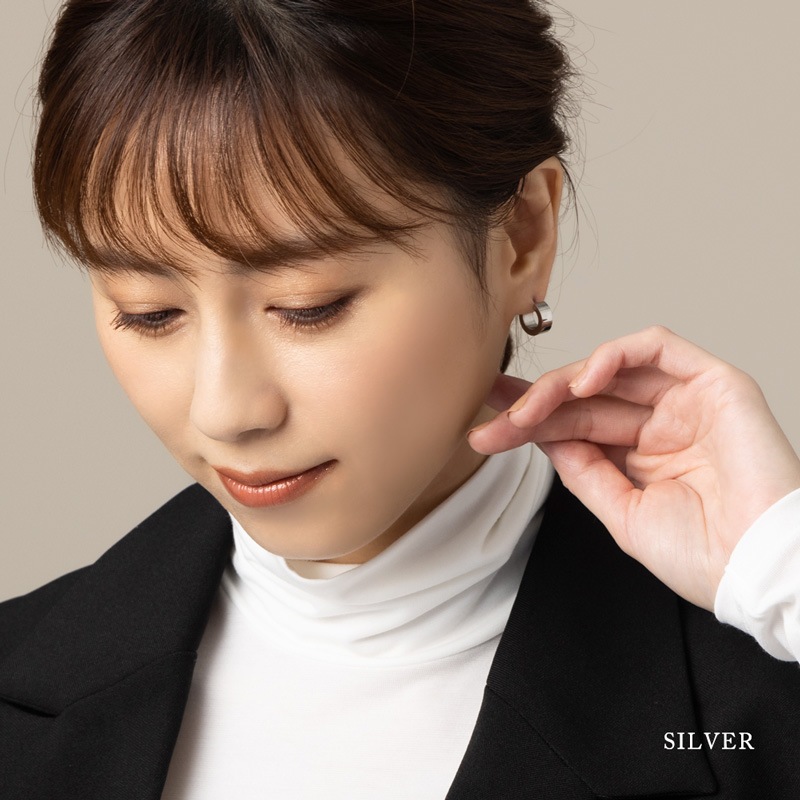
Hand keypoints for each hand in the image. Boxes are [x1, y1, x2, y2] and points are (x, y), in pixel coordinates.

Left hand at [468, 326, 799, 609]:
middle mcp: (660, 425)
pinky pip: (656, 347)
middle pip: (584, 397)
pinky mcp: (712, 382)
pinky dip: (613, 355)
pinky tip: (581, 382)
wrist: (757, 569)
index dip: (530, 419)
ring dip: (562, 382)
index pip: (575, 424)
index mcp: (641, 457)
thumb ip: (583, 471)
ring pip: (610, 370)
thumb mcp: (621, 513)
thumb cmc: (705, 555)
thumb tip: (544, 442)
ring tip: (527, 408)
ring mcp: (684, 402)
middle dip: (533, 404)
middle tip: (496, 419)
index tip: (488, 422)